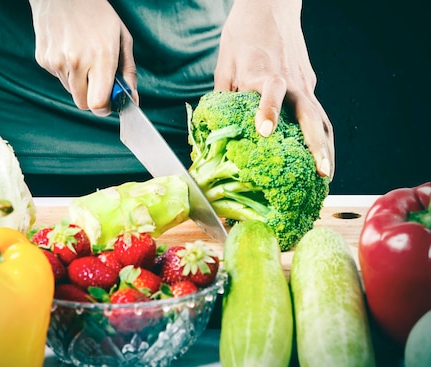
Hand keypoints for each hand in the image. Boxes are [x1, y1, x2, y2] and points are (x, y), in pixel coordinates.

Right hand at [29, 0, 137, 115]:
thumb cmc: (96, 13)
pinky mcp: (43, 60)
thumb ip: (128, 72)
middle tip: (98, 81)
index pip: (98, 103)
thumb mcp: (121, 38)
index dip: (104, 108)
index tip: (109, 102)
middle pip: (83, 104)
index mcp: (101, 57)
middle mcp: (76, 62)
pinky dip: (66, 71)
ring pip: (71, 91)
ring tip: (82, 56)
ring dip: (79, 82)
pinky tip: (69, 50)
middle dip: (92, 98)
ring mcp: (56, 61)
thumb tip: (132, 99)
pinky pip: (58, 78)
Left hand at [213, 0, 333, 177]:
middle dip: (316, 146)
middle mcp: (288, 80)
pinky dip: (322, 135)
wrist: (270, 5)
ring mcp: (303, 82)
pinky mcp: (308, 82)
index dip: (268, 111)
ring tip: (327, 175)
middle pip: (309, 114)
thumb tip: (215, 134)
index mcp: (262, 72)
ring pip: (320, 117)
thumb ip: (223, 98)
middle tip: (320, 172)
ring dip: (326, 147)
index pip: (270, 91)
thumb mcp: (224, 64)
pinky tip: (322, 155)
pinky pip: (318, 112)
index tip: (264, 131)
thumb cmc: (242, 34)